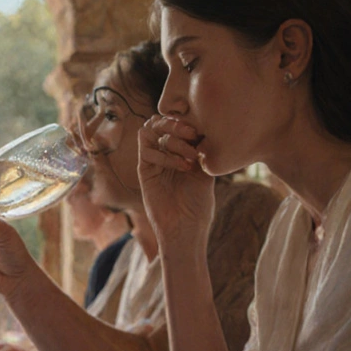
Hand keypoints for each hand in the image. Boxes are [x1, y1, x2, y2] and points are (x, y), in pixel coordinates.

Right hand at [137, 116, 214, 248]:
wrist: (185, 229)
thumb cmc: (199, 205)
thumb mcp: (206, 173)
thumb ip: (202, 151)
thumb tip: (204, 128)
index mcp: (181, 151)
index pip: (177, 124)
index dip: (187, 121)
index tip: (202, 132)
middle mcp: (165, 153)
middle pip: (159, 122)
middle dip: (175, 124)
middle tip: (192, 135)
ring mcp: (153, 162)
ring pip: (148, 132)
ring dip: (170, 137)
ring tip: (189, 154)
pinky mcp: (144, 172)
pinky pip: (146, 152)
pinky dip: (166, 155)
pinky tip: (183, 167)